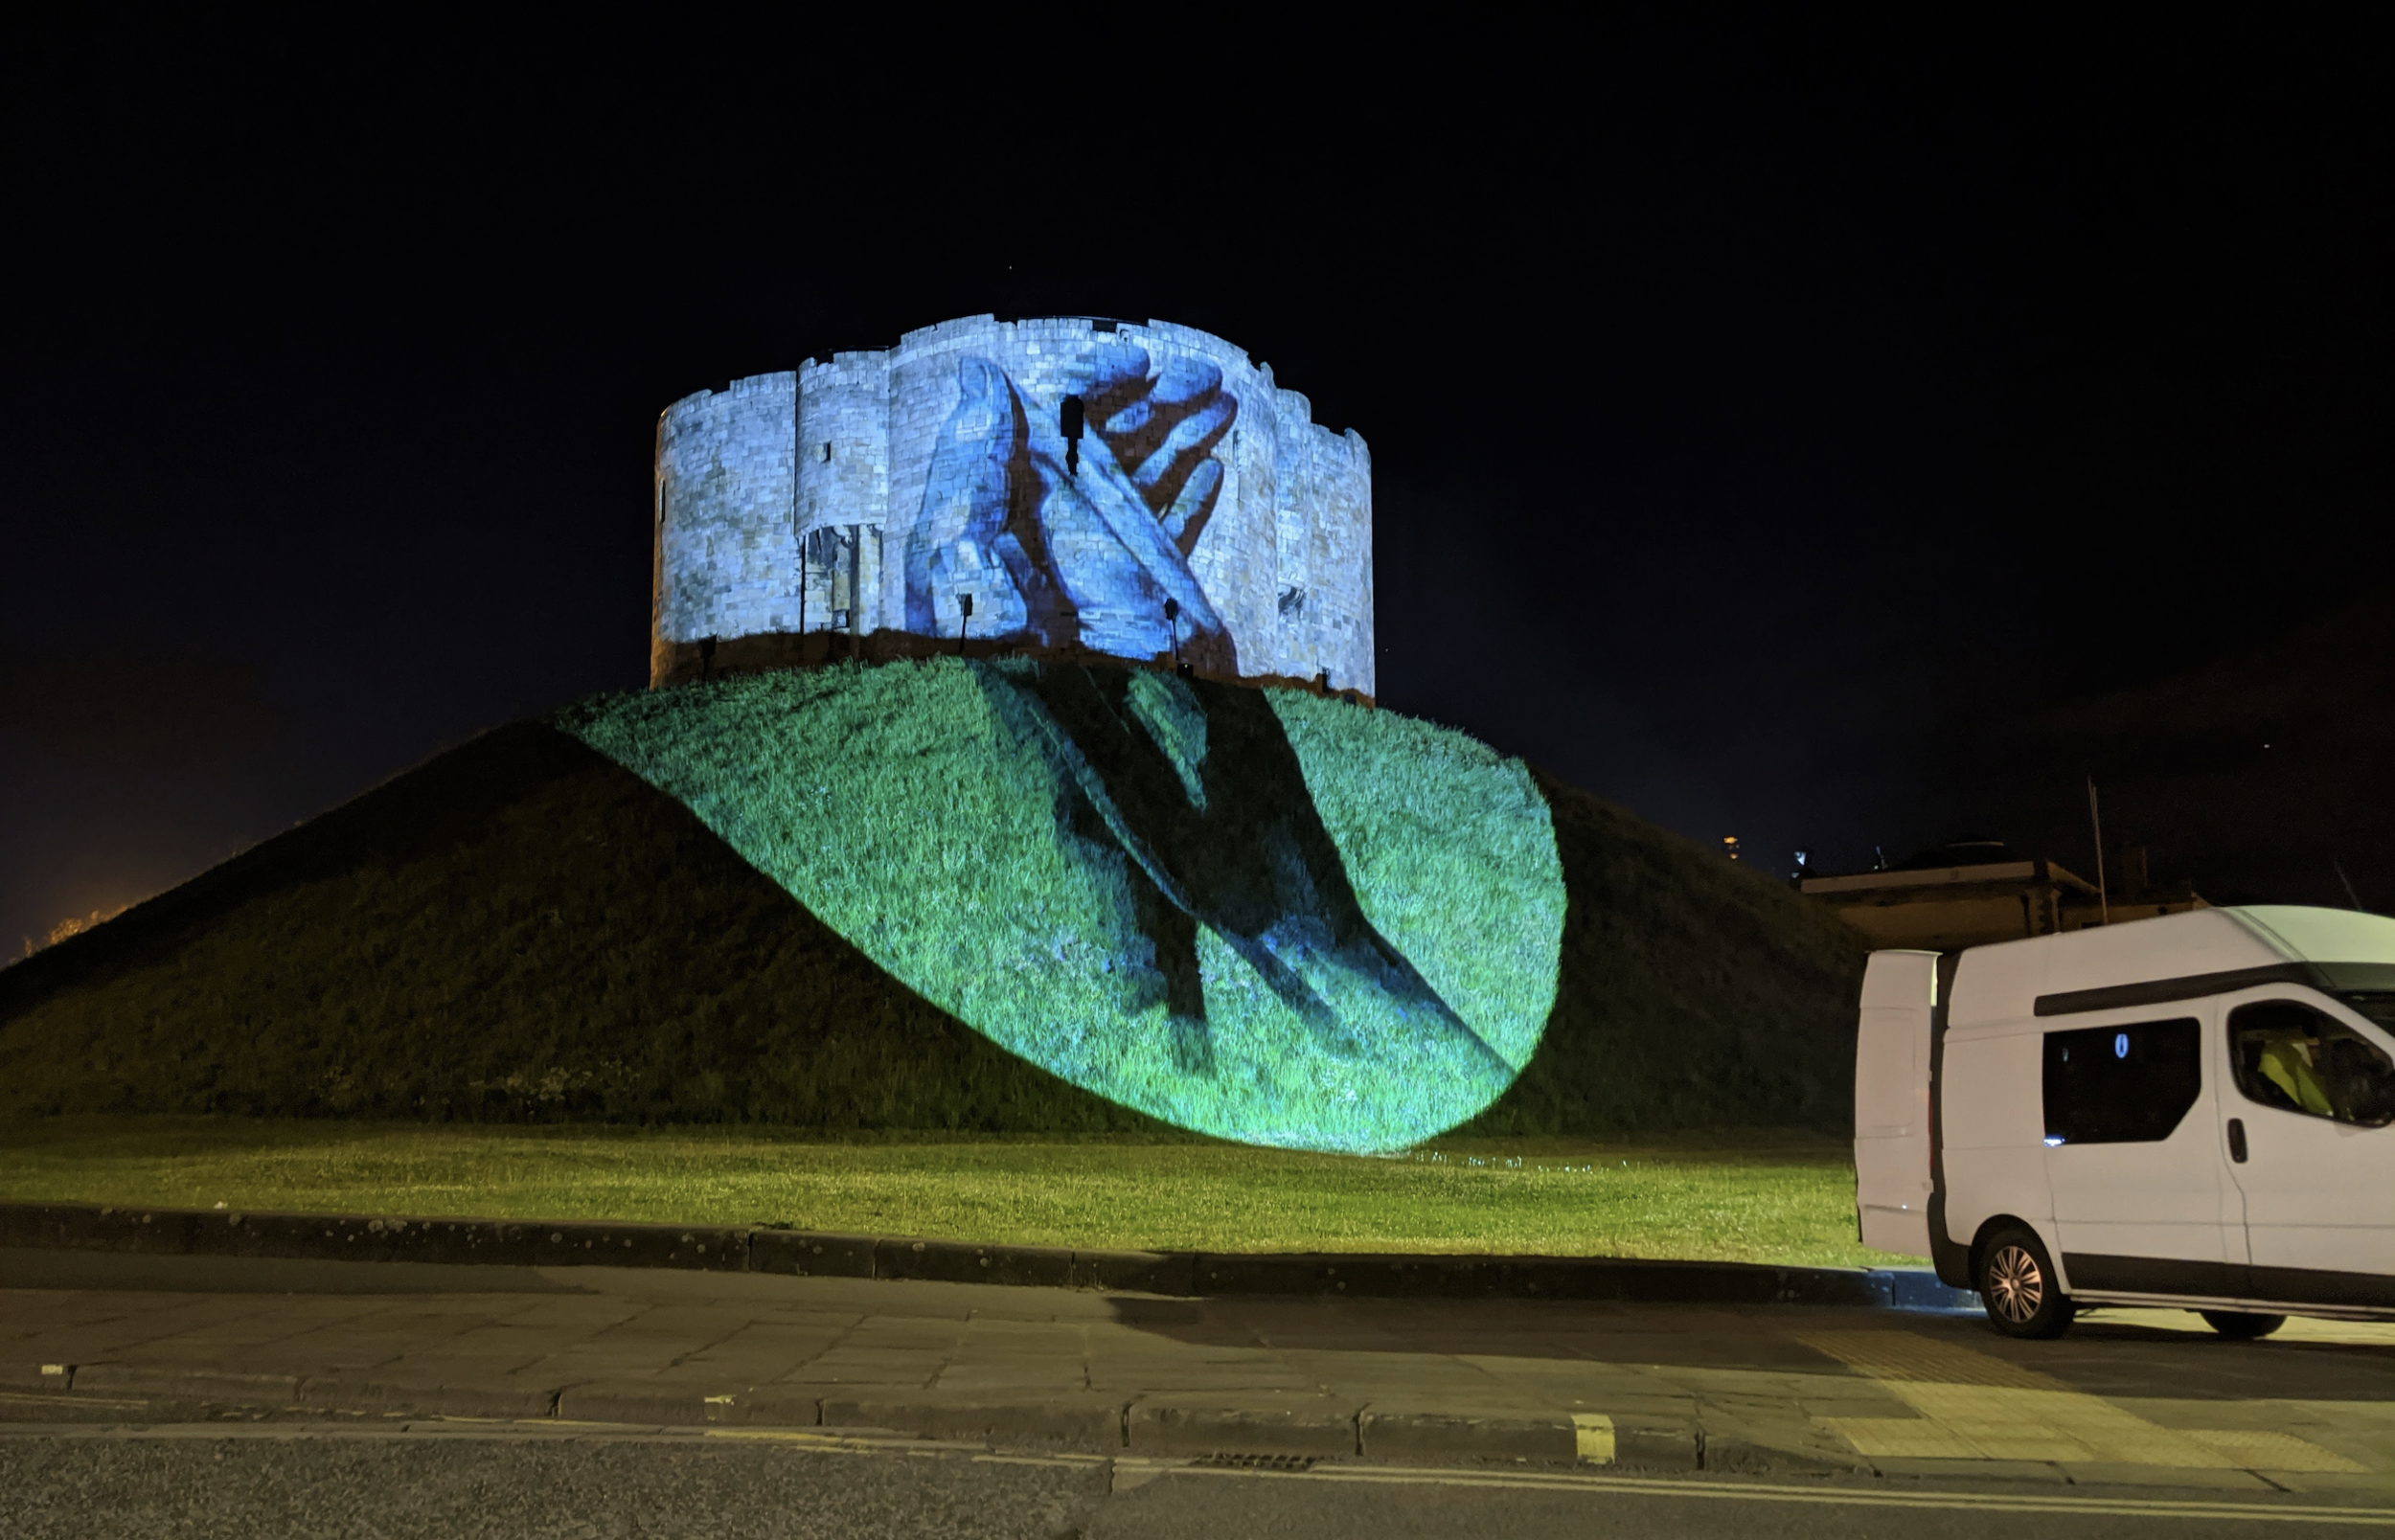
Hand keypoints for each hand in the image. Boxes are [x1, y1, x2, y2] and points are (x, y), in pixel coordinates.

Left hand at [905, 348, 1239, 671]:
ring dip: (1185, 438)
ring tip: (1225, 403)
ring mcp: (1097, 553)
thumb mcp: (952, 535)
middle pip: (1112, 440)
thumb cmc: (969, 628)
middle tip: (1208, 375)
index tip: (1137, 360)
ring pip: (1147, 480)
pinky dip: (1190, 504)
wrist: (1015, 712)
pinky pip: (1166, 539)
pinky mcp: (1133, 592)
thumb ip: (971, 458)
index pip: (1054, 419)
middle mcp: (1055, 515)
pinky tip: (1215, 472)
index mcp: (1007, 492)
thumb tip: (977, 373)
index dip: (1096, 380)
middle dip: (1159, 400)